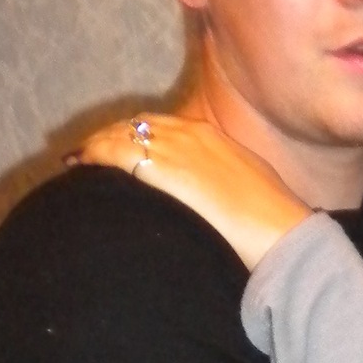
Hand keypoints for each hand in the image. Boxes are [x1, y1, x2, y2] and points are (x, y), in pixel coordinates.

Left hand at [77, 114, 311, 269]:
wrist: (283, 236)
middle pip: (140, 125)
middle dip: (113, 137)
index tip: (123, 152)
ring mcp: (176, 149)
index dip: (139, 136)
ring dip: (98, 146)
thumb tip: (220, 201)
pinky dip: (94, 155)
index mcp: (214, 137)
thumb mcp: (253, 191)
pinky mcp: (162, 168)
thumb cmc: (275, 225)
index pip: (164, 126)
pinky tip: (79, 165)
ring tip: (80, 160)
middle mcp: (192, 134)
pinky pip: (115, 151)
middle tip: (91, 155)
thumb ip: (228, 187)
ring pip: (122, 134)